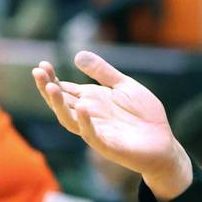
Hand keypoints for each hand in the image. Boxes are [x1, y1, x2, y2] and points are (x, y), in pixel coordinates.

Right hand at [32, 51, 191, 201]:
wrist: (164, 142)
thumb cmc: (144, 115)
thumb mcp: (124, 86)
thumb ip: (103, 73)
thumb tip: (77, 55)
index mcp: (91, 101)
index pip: (65, 89)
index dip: (52, 78)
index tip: (42, 64)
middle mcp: (89, 116)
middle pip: (62, 103)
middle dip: (48, 88)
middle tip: (38, 72)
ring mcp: (97, 131)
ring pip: (70, 120)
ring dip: (59, 105)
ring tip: (51, 87)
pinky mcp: (109, 145)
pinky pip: (92, 135)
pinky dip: (85, 123)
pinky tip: (82, 108)